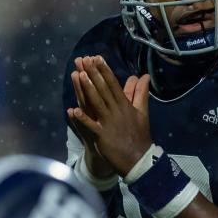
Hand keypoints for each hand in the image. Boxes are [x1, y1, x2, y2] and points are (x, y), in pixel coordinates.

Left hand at [66, 55, 151, 176]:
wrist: (139, 159)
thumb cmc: (140, 135)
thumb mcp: (142, 112)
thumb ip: (141, 93)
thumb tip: (144, 76)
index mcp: (125, 105)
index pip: (113, 85)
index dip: (105, 71)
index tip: (97, 58)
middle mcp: (116, 111)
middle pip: (104, 90)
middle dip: (94, 74)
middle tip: (85, 60)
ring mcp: (109, 123)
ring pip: (97, 103)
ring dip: (88, 90)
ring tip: (80, 75)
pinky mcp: (103, 136)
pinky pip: (91, 126)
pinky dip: (83, 119)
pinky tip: (73, 110)